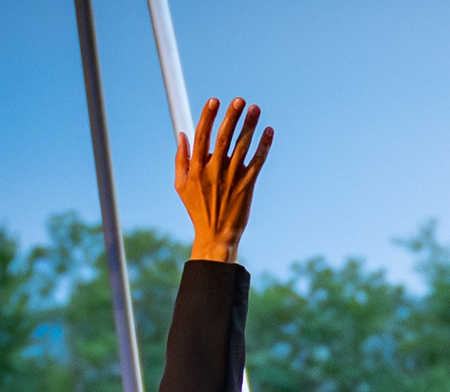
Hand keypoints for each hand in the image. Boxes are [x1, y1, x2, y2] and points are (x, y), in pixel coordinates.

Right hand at [175, 97, 272, 265]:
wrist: (217, 234)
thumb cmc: (197, 209)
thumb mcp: (181, 185)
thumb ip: (181, 159)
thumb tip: (182, 134)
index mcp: (197, 168)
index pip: (202, 136)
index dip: (208, 117)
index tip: (214, 100)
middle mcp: (215, 171)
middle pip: (223, 138)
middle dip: (231, 117)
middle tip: (239, 100)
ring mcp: (232, 178)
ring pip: (242, 147)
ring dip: (249, 126)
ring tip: (255, 108)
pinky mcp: (247, 186)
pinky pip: (258, 162)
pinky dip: (264, 146)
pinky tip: (268, 131)